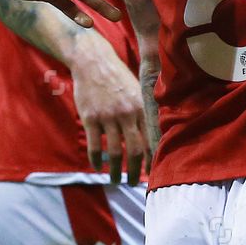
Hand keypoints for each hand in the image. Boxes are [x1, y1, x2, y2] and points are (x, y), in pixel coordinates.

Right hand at [70, 38, 147, 183]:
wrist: (93, 61)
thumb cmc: (118, 77)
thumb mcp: (137, 91)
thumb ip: (145, 112)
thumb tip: (154, 136)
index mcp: (142, 108)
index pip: (151, 140)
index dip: (152, 160)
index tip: (152, 172)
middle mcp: (127, 114)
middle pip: (135, 151)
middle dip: (135, 171)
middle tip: (134, 182)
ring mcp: (108, 117)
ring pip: (115, 153)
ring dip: (116, 171)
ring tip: (116, 180)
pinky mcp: (91, 118)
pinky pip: (95, 146)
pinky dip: (97, 161)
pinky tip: (98, 167)